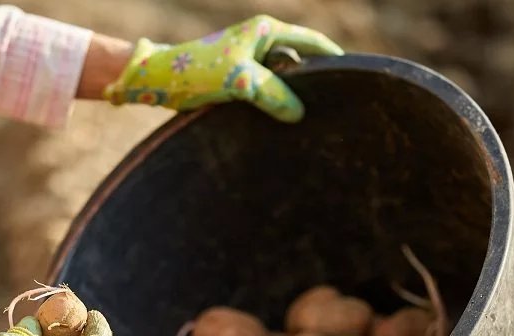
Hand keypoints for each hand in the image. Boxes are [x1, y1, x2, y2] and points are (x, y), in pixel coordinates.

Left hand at [103, 15, 341, 123]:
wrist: (159, 81)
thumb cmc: (197, 71)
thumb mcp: (240, 80)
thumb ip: (273, 94)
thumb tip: (299, 114)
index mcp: (265, 31)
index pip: (311, 42)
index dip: (332, 59)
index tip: (354, 76)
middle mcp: (260, 43)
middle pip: (300, 62)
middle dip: (316, 81)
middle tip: (338, 104)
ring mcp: (249, 63)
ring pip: (283, 81)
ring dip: (294, 97)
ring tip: (315, 119)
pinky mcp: (238, 83)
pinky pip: (267, 94)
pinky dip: (277, 106)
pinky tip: (285, 126)